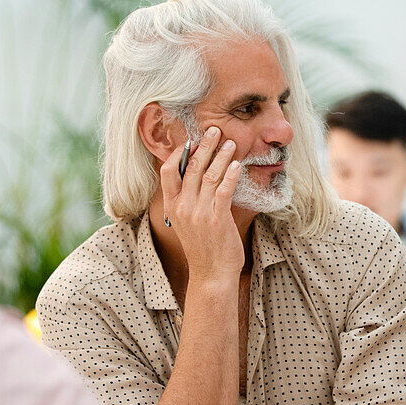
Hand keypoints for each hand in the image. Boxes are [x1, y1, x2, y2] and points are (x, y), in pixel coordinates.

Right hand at [159, 126, 243, 281]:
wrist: (211, 274)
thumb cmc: (203, 248)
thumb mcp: (187, 223)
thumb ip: (189, 201)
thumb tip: (199, 177)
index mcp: (172, 207)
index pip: (168, 171)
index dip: (180, 153)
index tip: (191, 140)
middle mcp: (183, 208)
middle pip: (191, 168)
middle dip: (204, 145)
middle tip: (214, 130)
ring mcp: (199, 213)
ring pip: (209, 175)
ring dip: (221, 156)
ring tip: (231, 143)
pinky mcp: (217, 219)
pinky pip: (224, 190)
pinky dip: (231, 174)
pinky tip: (237, 165)